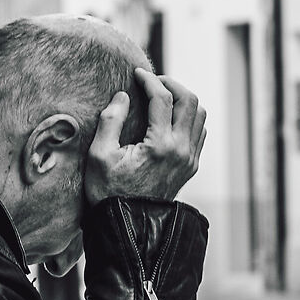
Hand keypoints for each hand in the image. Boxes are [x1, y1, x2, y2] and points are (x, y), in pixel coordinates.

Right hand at [87, 69, 205, 204]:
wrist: (128, 225)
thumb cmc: (109, 192)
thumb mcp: (99, 155)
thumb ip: (110, 120)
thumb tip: (123, 96)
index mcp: (160, 145)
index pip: (163, 98)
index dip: (149, 80)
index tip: (136, 74)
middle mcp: (182, 151)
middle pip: (190, 101)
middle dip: (172, 85)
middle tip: (153, 82)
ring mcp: (190, 159)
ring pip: (200, 115)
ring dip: (183, 100)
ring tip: (161, 97)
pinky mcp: (191, 166)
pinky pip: (199, 132)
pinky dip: (188, 118)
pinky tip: (169, 118)